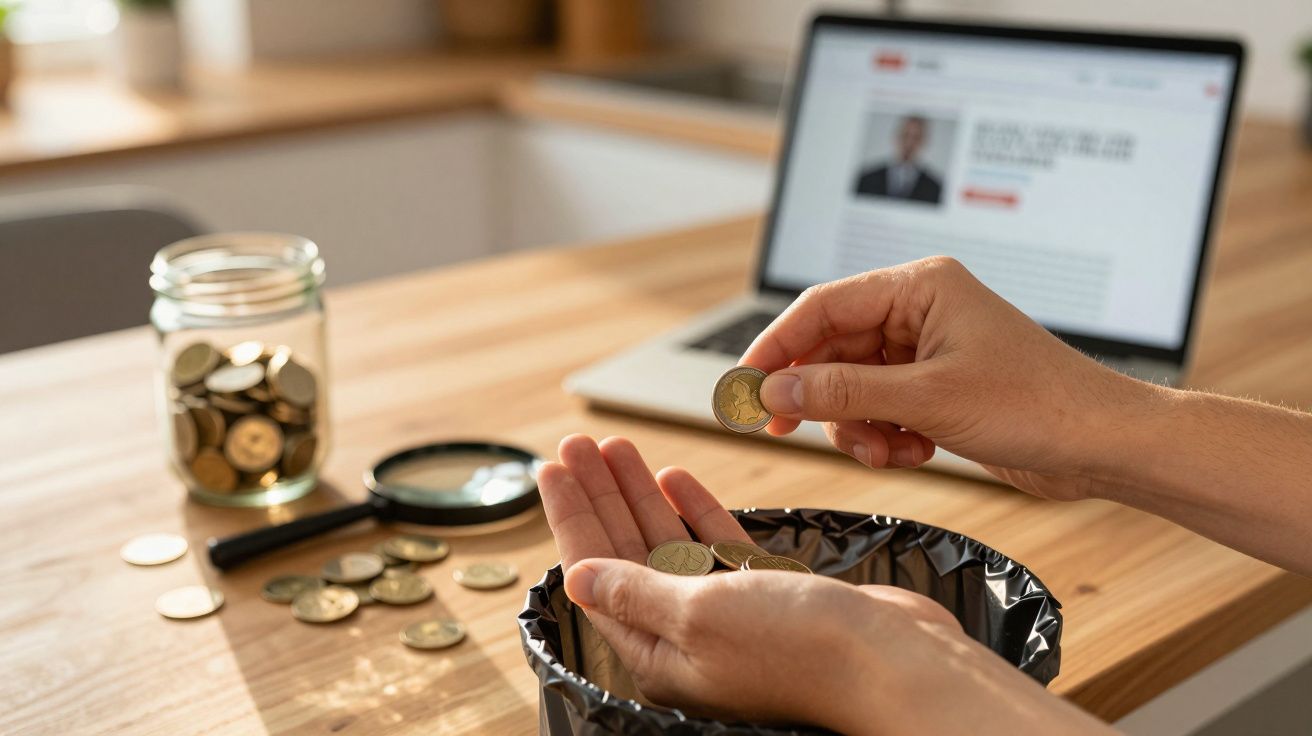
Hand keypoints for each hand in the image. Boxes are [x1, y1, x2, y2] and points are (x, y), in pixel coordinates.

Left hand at [538, 434, 1111, 733]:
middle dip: (600, 494)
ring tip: (616, 448)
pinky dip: (694, 508)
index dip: (572, 514)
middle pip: (626, 550)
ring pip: (669, 540)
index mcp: (660, 651)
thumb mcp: (699, 615)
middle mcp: (689, 634)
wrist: (895, 661)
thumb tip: (577, 578)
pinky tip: (673, 477)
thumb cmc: (802, 649)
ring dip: (641, 493)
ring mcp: (729, 612)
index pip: (596, 569)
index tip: (551, 466)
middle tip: (576, 445)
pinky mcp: (770, 592)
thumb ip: (636, 591)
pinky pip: (716, 544)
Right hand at [743, 257, 1156, 500]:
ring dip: (856, 425)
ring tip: (882, 450)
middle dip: (818, 396)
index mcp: (921, 287)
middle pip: (833, 349)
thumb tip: (777, 389)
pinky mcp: (938, 389)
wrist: (1103, 445)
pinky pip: (881, 409)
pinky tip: (911, 451)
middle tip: (784, 429)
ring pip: (853, 386)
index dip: (776, 345)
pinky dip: (884, 436)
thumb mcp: (928, 399)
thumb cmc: (1038, 404)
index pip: (823, 306)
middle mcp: (921, 312)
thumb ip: (845, 392)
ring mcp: (929, 352)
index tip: (744, 383)